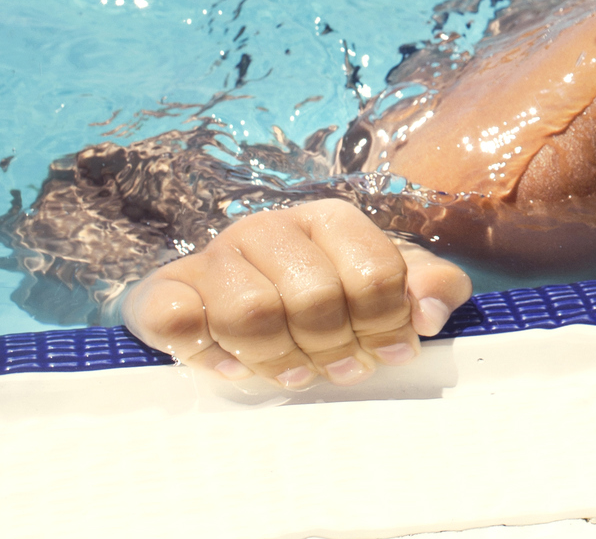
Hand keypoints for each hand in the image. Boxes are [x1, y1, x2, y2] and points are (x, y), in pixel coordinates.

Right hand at [122, 198, 472, 388]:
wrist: (222, 300)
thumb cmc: (321, 297)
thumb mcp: (384, 286)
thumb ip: (430, 286)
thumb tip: (431, 313)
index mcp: (328, 220)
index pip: (374, 271)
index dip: (387, 323)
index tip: (389, 351)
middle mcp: (268, 228)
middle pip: (315, 296)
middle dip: (334, 347)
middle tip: (340, 370)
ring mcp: (213, 255)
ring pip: (251, 311)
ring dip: (279, 359)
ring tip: (294, 374)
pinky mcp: (164, 288)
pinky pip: (176, 318)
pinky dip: (207, 353)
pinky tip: (231, 368)